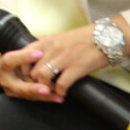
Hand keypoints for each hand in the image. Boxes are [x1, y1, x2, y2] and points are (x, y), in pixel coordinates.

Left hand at [0, 22, 121, 101]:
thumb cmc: (83, 39)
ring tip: (52, 90)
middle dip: (35, 82)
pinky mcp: (76, 67)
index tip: (30, 77)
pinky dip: (60, 91)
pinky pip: (61, 84)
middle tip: (42, 87)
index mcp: (45, 41)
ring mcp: (63, 58)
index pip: (23, 56)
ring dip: (46, 87)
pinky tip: (63, 92)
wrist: (105, 38)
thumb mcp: (59, 38)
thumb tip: (36, 59)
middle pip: (32, 70)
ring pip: (42, 77)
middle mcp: (51, 48)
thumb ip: (47, 48)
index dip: (24, 70)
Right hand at [0, 47, 61, 102]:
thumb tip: (40, 50)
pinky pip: (32, 97)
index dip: (24, 57)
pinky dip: (45, 98)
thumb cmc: (7, 54)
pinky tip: (57, 97)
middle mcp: (5, 79)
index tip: (39, 53)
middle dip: (33, 88)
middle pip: (18, 86)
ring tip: (58, 96)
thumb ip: (23, 49)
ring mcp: (11, 89)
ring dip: (43, 96)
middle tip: (46, 89)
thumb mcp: (11, 48)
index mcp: (1, 64)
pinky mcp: (18, 94)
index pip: (10, 60)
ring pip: (27, 94)